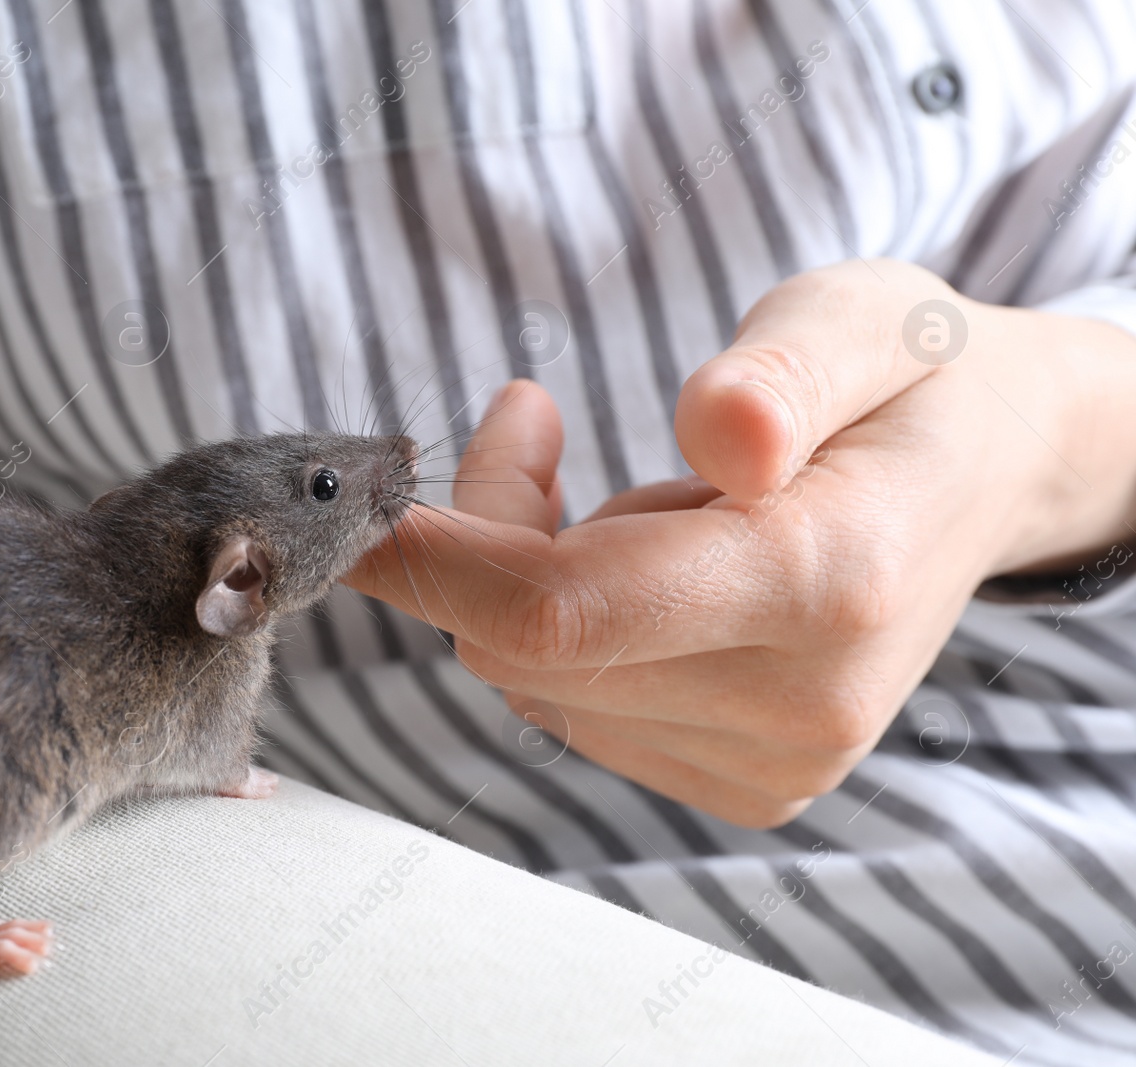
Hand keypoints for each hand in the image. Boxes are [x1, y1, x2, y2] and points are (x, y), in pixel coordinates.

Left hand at [350, 260, 1135, 826]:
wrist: (984, 476)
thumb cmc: (910, 379)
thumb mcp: (863, 322)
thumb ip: (787, 373)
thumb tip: (719, 436)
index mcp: (826, 579)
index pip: (563, 608)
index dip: (432, 559)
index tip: (358, 497)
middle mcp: (799, 705)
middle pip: (524, 646)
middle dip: (483, 533)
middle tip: (532, 420)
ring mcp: (773, 762)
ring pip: (532, 683)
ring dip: (525, 579)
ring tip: (629, 490)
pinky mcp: (747, 783)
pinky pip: (572, 710)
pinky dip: (561, 633)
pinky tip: (639, 562)